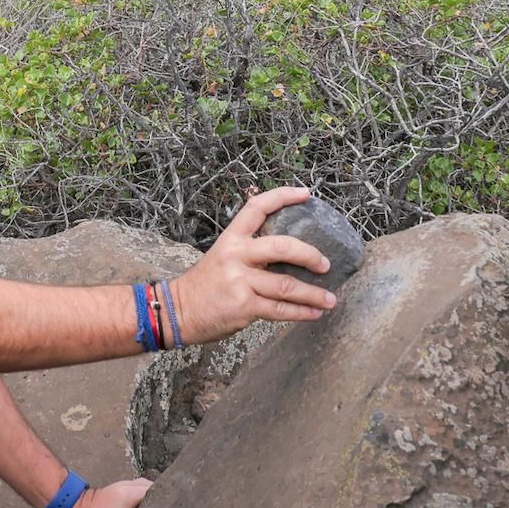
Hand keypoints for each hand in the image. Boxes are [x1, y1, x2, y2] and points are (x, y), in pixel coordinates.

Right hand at [167, 186, 336, 343]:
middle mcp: (236, 255)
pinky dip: (301, 313)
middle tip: (325, 264)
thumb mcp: (223, 255)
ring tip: (329, 299)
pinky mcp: (244, 306)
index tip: (307, 194)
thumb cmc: (205, 283)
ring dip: (313, 294)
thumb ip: (250, 250)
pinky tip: (314, 313)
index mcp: (232, 238)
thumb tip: (290, 251)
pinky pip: (280, 309)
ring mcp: (240, 281)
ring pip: (287, 285)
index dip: (283, 196)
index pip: (258, 207)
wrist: (179, 311)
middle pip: (282, 247)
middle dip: (310, 255)